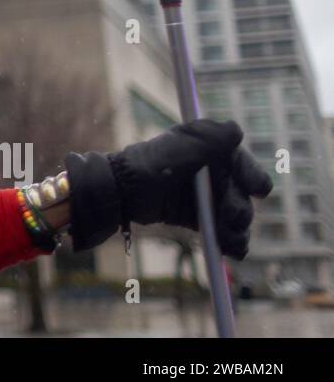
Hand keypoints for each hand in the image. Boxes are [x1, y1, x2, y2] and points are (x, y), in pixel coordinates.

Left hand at [65, 119, 272, 257]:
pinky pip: (221, 231)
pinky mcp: (198, 217)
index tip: (258, 190)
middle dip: (241, 208)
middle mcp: (212, 173)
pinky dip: (229, 241)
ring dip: (237, 230)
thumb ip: (209, 140)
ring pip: (234, 216)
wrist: (123, 192)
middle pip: (242, 194)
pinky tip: (232, 251)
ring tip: (230, 239)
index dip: (252, 176)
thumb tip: (236, 130)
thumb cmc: (149, 164)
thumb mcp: (180, 148)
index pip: (242, 164)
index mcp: (211, 151)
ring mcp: (206, 197)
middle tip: (233, 218)